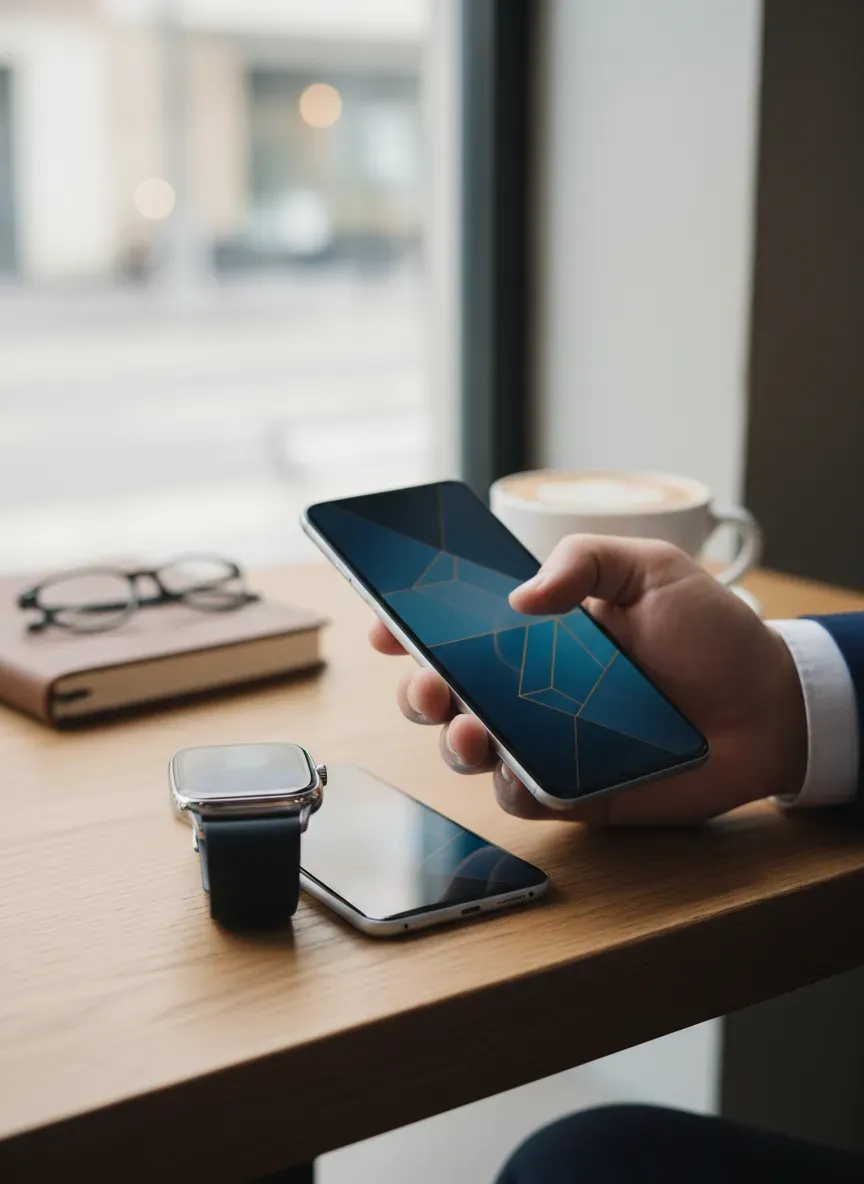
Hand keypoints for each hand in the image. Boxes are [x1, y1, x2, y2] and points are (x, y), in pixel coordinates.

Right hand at [370, 535, 806, 824]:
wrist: (769, 708)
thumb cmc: (712, 634)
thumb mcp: (651, 569)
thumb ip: (585, 560)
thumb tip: (519, 597)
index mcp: (540, 631)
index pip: (459, 627)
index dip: (412, 625)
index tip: (388, 622)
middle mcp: (532, 685)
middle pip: (448, 690)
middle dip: (418, 686)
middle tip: (427, 681)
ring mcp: (548, 738)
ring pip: (471, 745)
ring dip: (454, 737)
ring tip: (469, 727)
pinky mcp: (573, 789)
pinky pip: (520, 794)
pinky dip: (507, 785)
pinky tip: (513, 769)